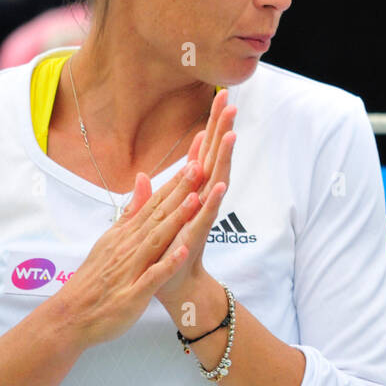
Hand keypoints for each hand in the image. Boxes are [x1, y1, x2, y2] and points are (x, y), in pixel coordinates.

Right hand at [50, 160, 204, 348]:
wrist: (70, 317)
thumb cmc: (94, 279)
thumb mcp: (111, 239)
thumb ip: (130, 211)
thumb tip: (143, 178)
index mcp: (125, 235)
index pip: (153, 205)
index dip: (174, 185)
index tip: (193, 162)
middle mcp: (128, 247)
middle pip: (157, 215)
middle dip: (179, 192)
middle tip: (199, 167)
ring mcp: (130, 270)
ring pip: (156, 240)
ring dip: (175, 220)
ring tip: (195, 201)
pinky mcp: (132, 295)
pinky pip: (152, 277)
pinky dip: (167, 264)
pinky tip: (184, 252)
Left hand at [151, 88, 236, 305]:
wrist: (175, 285)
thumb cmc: (168, 252)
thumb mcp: (156, 218)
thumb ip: (154, 195)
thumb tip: (153, 171)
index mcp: (192, 192)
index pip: (203, 153)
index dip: (210, 127)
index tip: (219, 100)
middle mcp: (203, 199)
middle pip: (215, 157)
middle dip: (221, 130)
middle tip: (231, 102)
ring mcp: (203, 215)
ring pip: (217, 179)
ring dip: (224, 158)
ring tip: (232, 134)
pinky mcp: (199, 234)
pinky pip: (208, 213)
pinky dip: (214, 199)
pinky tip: (221, 183)